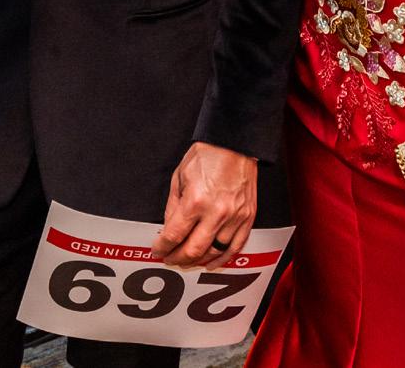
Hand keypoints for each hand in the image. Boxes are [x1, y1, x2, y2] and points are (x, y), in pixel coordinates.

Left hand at [151, 142, 257, 269]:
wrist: (234, 143)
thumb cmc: (207, 154)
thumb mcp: (179, 175)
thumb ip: (173, 205)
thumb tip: (168, 229)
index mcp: (195, 200)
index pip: (174, 235)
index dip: (162, 247)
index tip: (157, 250)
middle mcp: (216, 212)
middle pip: (193, 250)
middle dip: (177, 258)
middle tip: (170, 259)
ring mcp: (234, 217)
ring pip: (214, 252)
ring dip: (198, 261)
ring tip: (187, 261)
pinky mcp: (247, 217)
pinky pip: (235, 247)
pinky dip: (223, 259)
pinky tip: (212, 261)